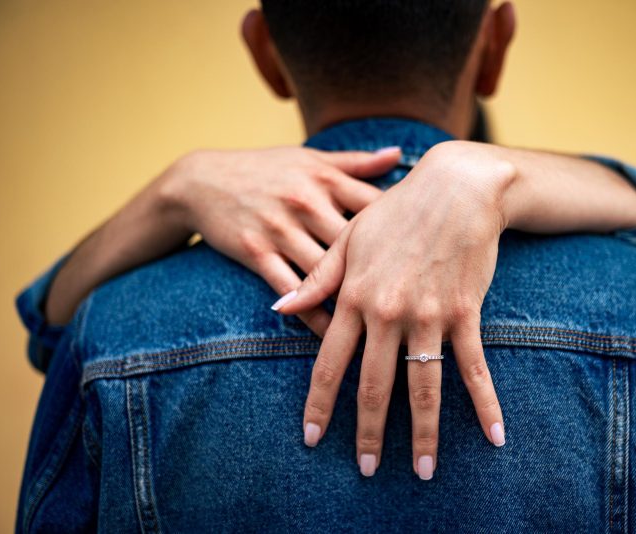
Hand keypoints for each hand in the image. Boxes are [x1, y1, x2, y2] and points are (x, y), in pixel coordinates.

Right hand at [160, 146, 400, 334]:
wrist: (200, 178)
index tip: (435, 254)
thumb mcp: (310, 158)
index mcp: (327, 178)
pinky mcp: (256, 251)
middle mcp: (308, 202)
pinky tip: (335, 336)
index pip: (378, 204)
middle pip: (359, 242)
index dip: (410, 230)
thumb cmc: (265, 168)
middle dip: (390, 272)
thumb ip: (355, 162)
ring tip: (388, 331)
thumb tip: (399, 155)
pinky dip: (313, 314)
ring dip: (355, 302)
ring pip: (327, 271)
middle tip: (421, 304)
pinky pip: (292, 288)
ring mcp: (281, 228)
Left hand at [275, 141, 516, 478]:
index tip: (312, 437)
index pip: (329, 363)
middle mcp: (389, 313)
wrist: (456, 187)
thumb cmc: (397, 211)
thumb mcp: (349, 239)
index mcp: (355, 297)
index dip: (320, 404)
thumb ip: (316, 280)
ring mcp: (429, 316)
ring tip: (424, 471)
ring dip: (424, 435)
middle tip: (367, 469)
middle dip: (369, 434)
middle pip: (376, 387)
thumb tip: (279, 311)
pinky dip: (485, 403)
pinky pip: (475, 367)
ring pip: (424, 387)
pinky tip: (494, 435)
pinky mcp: (464, 313)